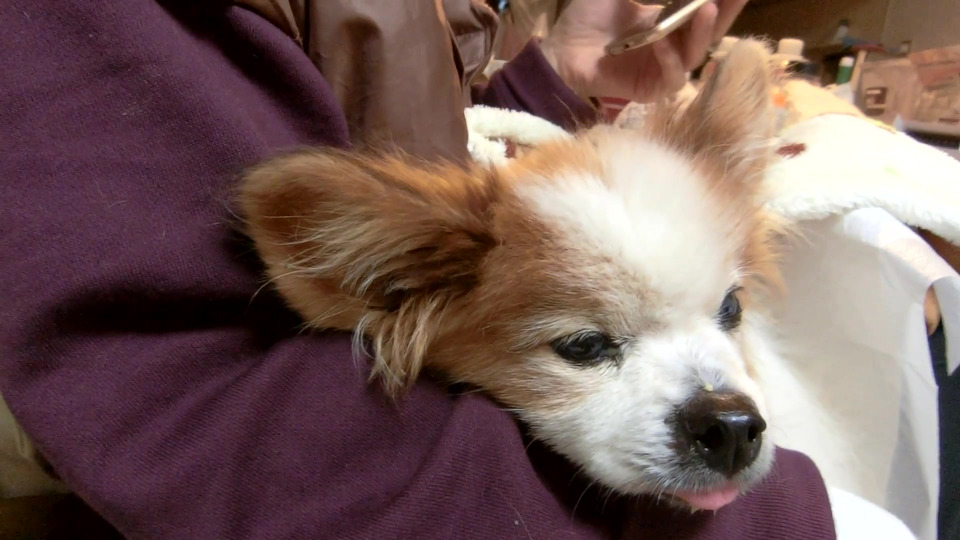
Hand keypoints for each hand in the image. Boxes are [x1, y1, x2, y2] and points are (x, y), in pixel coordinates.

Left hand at [539, 0, 748, 102]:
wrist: (561, 49)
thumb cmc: (587, 17)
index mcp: (668, 19)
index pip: (703, 7)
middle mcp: (672, 44)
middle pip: (710, 31)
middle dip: (726, 10)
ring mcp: (663, 68)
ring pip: (696, 55)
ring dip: (703, 32)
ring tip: (706, 9)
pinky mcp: (652, 89)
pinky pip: (672, 78)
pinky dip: (670, 60)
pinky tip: (663, 43)